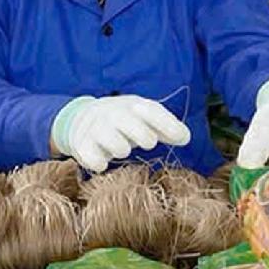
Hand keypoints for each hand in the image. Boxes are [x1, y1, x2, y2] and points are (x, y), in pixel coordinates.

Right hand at [51, 95, 190, 172]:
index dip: (168, 125)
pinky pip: (95, 161)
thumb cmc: (124, 121)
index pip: (153, 111)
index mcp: (133, 105)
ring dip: (122, 150)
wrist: (82, 117)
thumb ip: (167, 128)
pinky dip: (101, 163)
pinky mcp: (82, 145)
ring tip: (119, 146)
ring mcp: (97, 129)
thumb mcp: (145, 118)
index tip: (180, 138)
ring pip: (119, 147)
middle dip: (146, 138)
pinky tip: (102, 159)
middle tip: (146, 141)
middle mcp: (114, 113)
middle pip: (137, 129)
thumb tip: (186, 138)